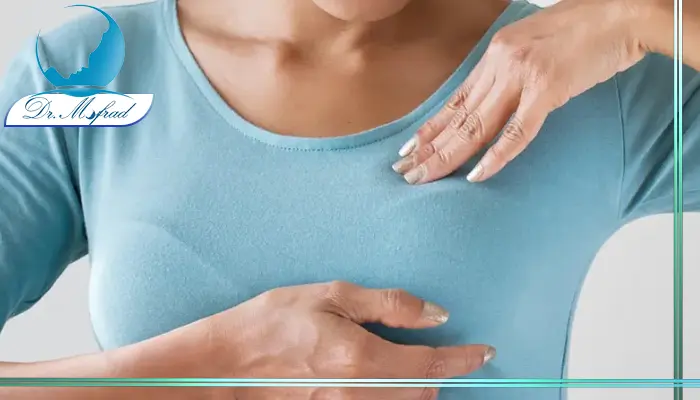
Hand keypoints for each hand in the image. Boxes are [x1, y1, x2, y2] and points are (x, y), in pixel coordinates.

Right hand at [209, 281, 494, 398]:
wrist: (225, 364)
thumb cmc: (271, 322)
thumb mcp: (331, 296)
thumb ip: (388, 305)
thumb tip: (435, 315)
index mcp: (362, 358)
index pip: (431, 365)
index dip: (464, 360)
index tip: (485, 353)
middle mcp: (360, 394)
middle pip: (423, 393)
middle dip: (439, 373)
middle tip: (439, 349)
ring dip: (416, 387)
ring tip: (408, 362)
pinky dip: (392, 395)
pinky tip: (378, 375)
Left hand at [392, 0, 647, 183]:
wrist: (622, 12)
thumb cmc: (583, 30)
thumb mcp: (533, 46)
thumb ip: (510, 71)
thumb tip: (494, 100)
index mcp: (496, 55)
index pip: (455, 101)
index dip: (430, 128)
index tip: (409, 150)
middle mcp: (501, 64)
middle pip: (459, 117)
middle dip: (429, 149)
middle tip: (405, 173)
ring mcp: (523, 75)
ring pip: (477, 125)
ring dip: (449, 156)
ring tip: (424, 177)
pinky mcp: (548, 88)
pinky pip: (518, 130)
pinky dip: (497, 156)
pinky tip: (476, 176)